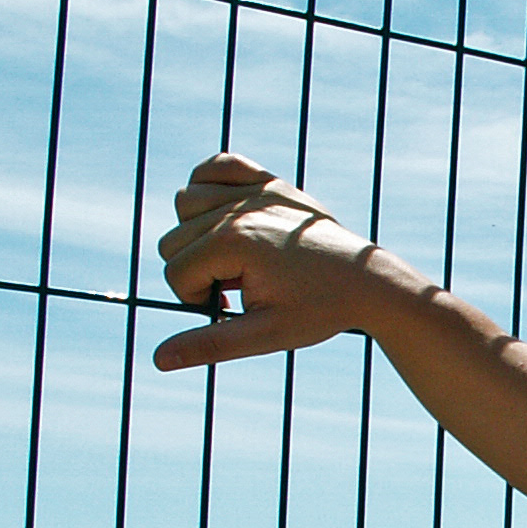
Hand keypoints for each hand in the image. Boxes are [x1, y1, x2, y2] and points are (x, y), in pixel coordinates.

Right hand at [152, 154, 403, 370]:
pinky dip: (211, 186)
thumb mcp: (265, 335)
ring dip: (198, 232)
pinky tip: (229, 218)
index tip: (233, 306)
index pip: (175, 271)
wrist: (368, 283)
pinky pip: (217, 166)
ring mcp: (257, 190)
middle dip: (197, 269)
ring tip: (238, 258)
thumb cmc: (319, 311)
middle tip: (240, 286)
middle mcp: (241, 208)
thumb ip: (209, 344)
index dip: (197, 298)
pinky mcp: (271, 182)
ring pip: (186, 203)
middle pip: (173, 239)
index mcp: (235, 242)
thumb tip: (158, 360)